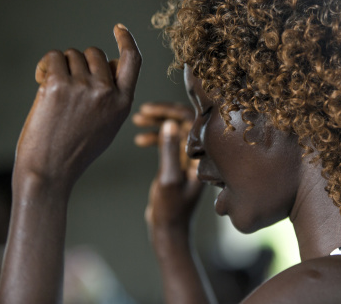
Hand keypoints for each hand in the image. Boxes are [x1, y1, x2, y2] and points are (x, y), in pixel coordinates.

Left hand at [14, 24, 141, 196]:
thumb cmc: (76, 150)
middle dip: (80, 63)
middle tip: (68, 85)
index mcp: (123, 103)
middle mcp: (108, 93)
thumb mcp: (108, 124)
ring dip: (61, 68)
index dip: (127, 40)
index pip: (132, 60)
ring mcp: (84, 88)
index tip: (119, 28)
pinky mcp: (59, 85)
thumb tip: (108, 64)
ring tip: (54, 94)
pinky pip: (53, 58)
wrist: (50, 172)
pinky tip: (42, 86)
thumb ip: (113, 95)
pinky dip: (45, 68)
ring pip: (72, 55)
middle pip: (95, 53)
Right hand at [133, 103, 202, 233]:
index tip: (149, 110)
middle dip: (163, 114)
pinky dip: (155, 138)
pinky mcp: (179, 163)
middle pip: (184, 121)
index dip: (171, 111)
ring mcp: (189, 157)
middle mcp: (199, 153)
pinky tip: (139, 140)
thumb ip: (169, 151)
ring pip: (175, 130)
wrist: (169, 229)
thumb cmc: (171, 209)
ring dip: (157, 124)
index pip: (192, 121)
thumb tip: (170, 123)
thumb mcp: (168, 179)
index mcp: (202, 155)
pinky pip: (169, 143)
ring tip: (137, 121)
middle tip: (142, 112)